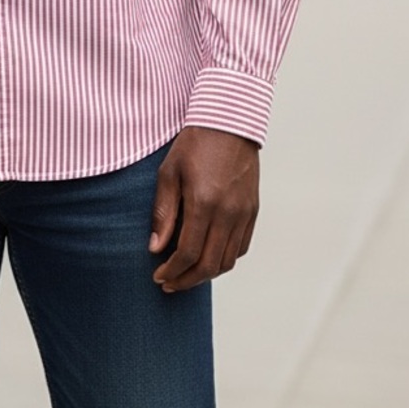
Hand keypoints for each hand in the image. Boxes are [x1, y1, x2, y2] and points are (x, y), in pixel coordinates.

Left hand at [148, 127, 258, 292]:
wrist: (229, 123)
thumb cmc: (194, 144)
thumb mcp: (169, 173)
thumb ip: (163, 212)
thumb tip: (155, 248)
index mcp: (204, 203)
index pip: (188, 253)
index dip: (172, 271)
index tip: (158, 276)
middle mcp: (228, 212)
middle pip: (210, 265)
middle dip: (187, 280)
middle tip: (169, 284)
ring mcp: (244, 213)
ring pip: (228, 261)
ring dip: (206, 274)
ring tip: (186, 274)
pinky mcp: (253, 210)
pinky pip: (241, 247)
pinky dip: (224, 259)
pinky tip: (207, 256)